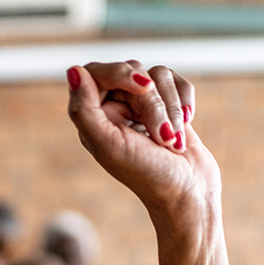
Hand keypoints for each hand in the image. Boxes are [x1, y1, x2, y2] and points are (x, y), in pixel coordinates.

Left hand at [67, 62, 219, 216]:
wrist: (189, 193)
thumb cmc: (147, 175)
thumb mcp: (108, 145)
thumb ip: (84, 110)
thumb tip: (74, 71)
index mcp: (93, 118)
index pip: (96, 71)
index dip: (119, 72)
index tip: (142, 87)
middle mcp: (114, 109)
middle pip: (132, 72)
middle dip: (152, 102)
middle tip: (161, 135)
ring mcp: (141, 106)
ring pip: (157, 75)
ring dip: (170, 108)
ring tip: (172, 141)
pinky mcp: (167, 105)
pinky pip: (176, 80)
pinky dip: (184, 101)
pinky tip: (185, 125)